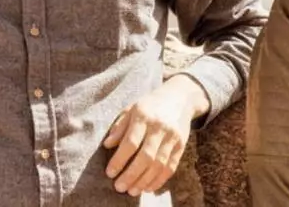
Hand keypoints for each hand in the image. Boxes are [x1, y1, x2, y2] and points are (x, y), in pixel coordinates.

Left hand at [102, 75, 209, 195]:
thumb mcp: (132, 109)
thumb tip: (107, 145)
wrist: (180, 97)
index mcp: (143, 115)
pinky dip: (159, 180)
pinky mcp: (181, 145)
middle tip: (119, 187)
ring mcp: (172, 137)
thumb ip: (119, 127)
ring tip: (132, 191)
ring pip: (159, 164)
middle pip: (146, 156)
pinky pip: (171, 167)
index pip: (130, 142)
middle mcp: (159, 127)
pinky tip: (148, 188)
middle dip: (131, 175)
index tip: (110, 173)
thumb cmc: (150, 105)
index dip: (119, 160)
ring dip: (145, 181)